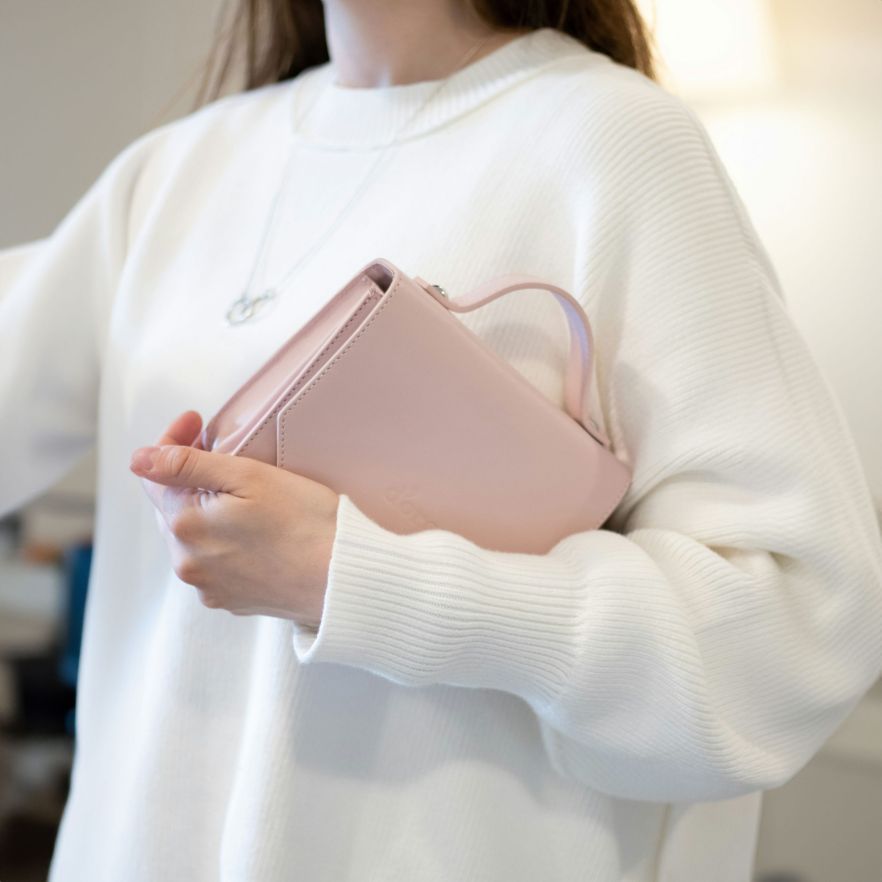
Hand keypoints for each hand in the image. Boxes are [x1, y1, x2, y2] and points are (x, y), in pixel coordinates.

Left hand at [130, 410, 338, 626]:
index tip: (197, 422)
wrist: (343, 576)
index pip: (155, 476)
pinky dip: (224, 542)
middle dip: (189, 478)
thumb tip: (139, 459)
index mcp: (185, 526)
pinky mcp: (231, 600)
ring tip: (244, 496)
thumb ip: (187, 465)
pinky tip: (254, 531)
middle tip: (224, 452)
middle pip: (172, 508)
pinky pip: (214, 563)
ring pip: (192, 537)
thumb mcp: (248, 476)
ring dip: (207, 512)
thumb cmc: (306, 522)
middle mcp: (188, 563)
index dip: (172, 442)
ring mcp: (208, 586)